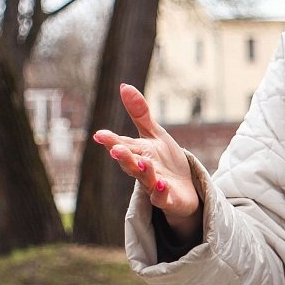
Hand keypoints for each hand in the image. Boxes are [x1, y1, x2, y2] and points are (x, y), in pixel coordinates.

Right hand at [92, 83, 199, 239]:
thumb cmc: (166, 161)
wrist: (185, 189)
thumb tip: (123, 85)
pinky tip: (162, 185)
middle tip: (115, 149)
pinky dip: (161, 193)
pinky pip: (163, 198)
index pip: (123, 145)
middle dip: (124, 157)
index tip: (99, 135)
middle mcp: (143, 170)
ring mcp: (154, 186)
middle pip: (131, 163)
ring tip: (143, 164)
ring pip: (146, 180)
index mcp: (138, 153)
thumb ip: (139, 113)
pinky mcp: (169, 199)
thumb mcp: (154, 135)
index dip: (111, 140)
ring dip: (144, 173)